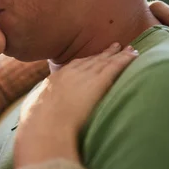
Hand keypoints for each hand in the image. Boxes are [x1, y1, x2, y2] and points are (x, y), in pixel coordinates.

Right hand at [13, 43, 137, 167]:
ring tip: (128, 49)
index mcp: (55, 80)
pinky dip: (125, 59)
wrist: (45, 123)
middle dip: (103, 54)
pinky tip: (134, 54)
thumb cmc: (37, 122)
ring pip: (105, 61)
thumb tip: (34, 113)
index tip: (93, 57)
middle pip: (91, 60)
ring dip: (117, 54)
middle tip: (114, 46)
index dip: (85, 61)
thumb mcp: (34, 110)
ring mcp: (85, 76)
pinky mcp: (98, 82)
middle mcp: (71, 73)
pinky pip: (115, 67)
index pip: (74, 67)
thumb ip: (38, 107)